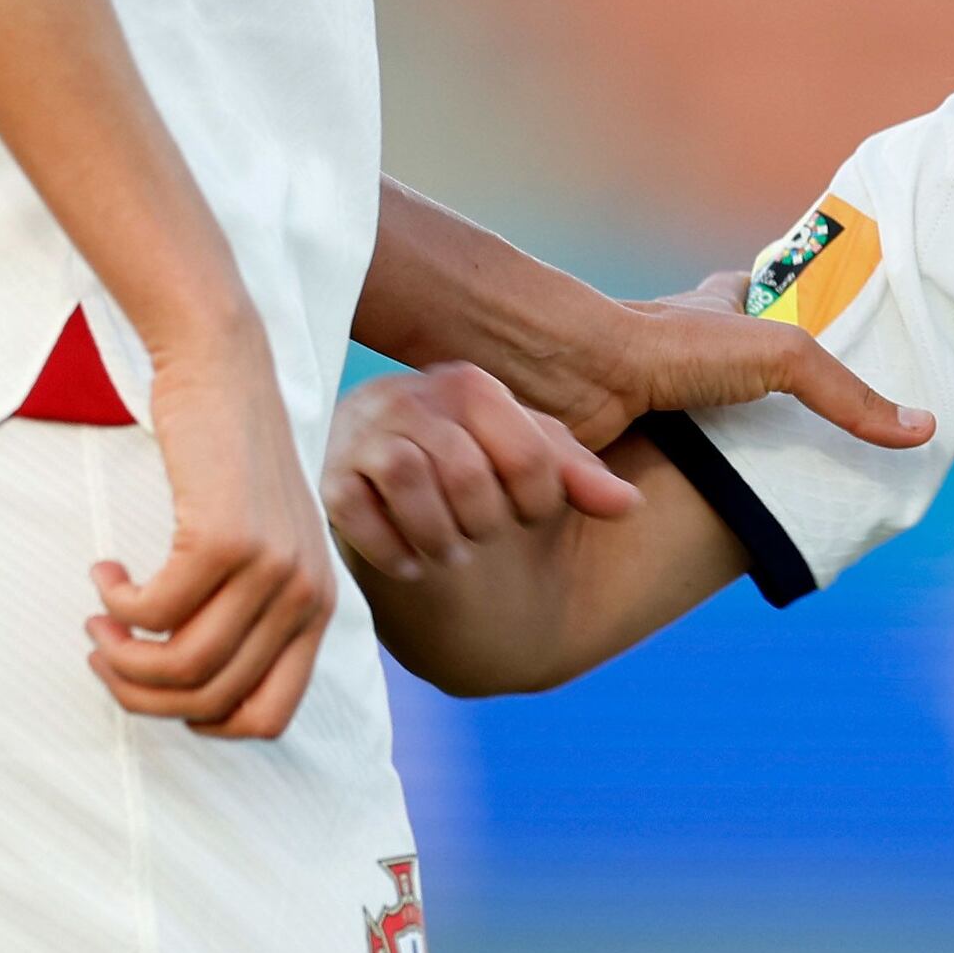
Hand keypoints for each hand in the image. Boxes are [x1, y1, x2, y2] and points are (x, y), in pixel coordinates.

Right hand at [88, 335, 336, 739]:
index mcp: (318, 610)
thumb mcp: (262, 547)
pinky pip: (151, 613)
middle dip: (140, 692)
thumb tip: (194, 689)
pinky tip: (107, 569)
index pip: (267, 718)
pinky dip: (115, 603)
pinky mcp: (225, 541)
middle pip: (211, 701)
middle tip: (103, 652)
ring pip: (180, 668)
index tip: (155, 684)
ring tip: (98, 621)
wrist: (224, 372)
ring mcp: (271, 571)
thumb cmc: (229, 462)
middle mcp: (305, 597)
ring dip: (119, 655)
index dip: (199, 721)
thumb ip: (248, 613)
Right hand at [326, 362, 638, 580]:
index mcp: (468, 386)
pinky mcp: (325, 477)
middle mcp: (408, 397)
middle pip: (466, 468)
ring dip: (440, 533)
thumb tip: (628, 505)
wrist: (399, 509)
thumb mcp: (536, 473)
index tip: (530, 517)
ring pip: (408, 476)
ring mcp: (360, 434)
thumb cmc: (480, 481)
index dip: (540, 501)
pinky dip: (391, 547)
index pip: (526, 452)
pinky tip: (412, 566)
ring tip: (451, 552)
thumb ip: (583, 480)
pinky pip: (353, 509)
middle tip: (483, 539)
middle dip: (485, 521)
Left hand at [517, 281, 936, 455]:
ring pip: (699, 428)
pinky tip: (713, 519)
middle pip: (733, 370)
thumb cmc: (670, 346)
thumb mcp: (782, 355)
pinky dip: (684, 495)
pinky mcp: (624, 449)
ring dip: (726, 454)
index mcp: (715, 316)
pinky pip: (663, 478)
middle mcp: (681, 353)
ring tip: (776, 490)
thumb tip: (922, 431)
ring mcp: (651, 401)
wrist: (571, 378)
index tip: (824, 331)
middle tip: (815, 438)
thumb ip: (847, 394)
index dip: (787, 305)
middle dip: (766, 398)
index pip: (757, 298)